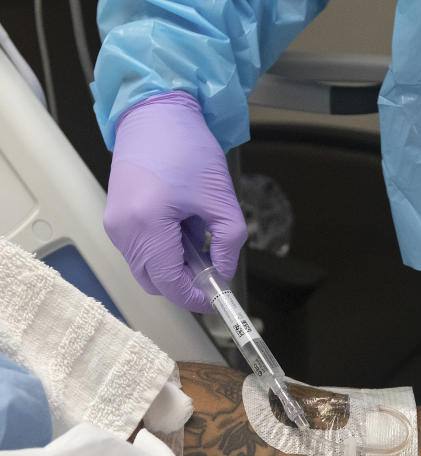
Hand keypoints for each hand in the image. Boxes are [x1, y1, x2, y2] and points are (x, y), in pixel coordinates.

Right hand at [104, 91, 246, 311]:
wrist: (156, 113)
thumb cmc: (187, 149)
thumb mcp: (221, 200)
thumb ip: (227, 243)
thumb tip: (223, 272)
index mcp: (147, 224)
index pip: (168, 281)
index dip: (194, 297)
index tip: (215, 298)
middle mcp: (123, 228)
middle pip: (152, 280)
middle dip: (183, 283)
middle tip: (212, 269)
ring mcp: (115, 223)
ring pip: (145, 266)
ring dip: (173, 265)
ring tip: (198, 237)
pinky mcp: (115, 216)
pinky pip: (139, 249)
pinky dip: (162, 250)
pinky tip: (183, 227)